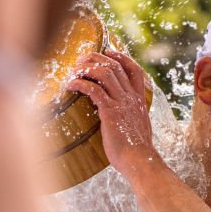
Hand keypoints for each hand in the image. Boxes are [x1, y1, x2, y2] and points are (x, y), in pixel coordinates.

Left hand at [66, 49, 156, 174]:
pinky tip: (71, 86)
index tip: (109, 51)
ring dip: (87, 68)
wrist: (139, 160)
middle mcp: (131, 98)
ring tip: (75, 70)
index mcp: (139, 100)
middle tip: (83, 58)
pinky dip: (80, 84)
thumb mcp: (138, 127)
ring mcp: (122, 103)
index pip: (135, 70)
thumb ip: (132, 117)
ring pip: (105, 73)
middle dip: (97, 58)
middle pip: (115, 66)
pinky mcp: (110, 112)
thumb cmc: (136, 150)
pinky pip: (94, 90)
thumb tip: (123, 117)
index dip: (122, 57)